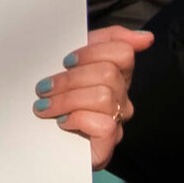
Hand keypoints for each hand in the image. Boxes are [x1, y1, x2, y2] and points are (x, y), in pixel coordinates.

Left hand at [36, 25, 148, 168]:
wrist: (37, 142)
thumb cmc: (54, 99)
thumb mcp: (72, 62)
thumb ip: (105, 41)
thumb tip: (146, 38)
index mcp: (116, 74)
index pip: (122, 52)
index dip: (91, 52)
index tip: (67, 61)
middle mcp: (121, 97)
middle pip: (108, 73)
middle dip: (70, 79)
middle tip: (44, 88)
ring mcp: (117, 121)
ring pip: (103, 97)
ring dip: (66, 100)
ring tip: (45, 106)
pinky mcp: (108, 144)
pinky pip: (103, 124)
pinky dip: (78, 119)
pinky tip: (63, 122)